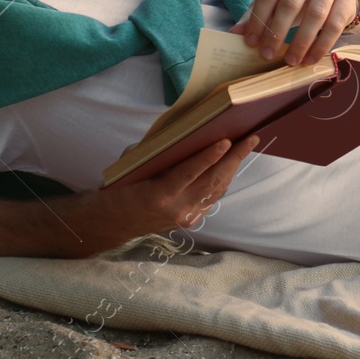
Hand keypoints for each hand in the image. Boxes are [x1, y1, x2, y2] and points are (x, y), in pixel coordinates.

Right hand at [97, 132, 263, 234]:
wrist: (109, 224)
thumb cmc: (118, 190)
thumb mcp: (130, 167)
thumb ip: (155, 153)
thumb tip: (181, 134)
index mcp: (158, 195)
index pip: (188, 173)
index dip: (208, 157)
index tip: (225, 141)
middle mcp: (176, 208)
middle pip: (212, 181)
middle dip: (234, 158)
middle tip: (250, 138)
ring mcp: (185, 216)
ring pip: (217, 189)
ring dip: (233, 167)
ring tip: (246, 146)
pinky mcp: (190, 220)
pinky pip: (212, 196)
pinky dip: (223, 179)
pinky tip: (231, 164)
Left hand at [230, 0, 358, 66]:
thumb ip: (255, 13)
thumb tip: (233, 33)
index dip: (258, 19)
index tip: (251, 43)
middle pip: (290, 2)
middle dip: (277, 32)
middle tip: (267, 55)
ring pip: (315, 14)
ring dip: (301, 42)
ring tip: (291, 61)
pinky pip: (334, 25)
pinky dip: (321, 45)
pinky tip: (310, 59)